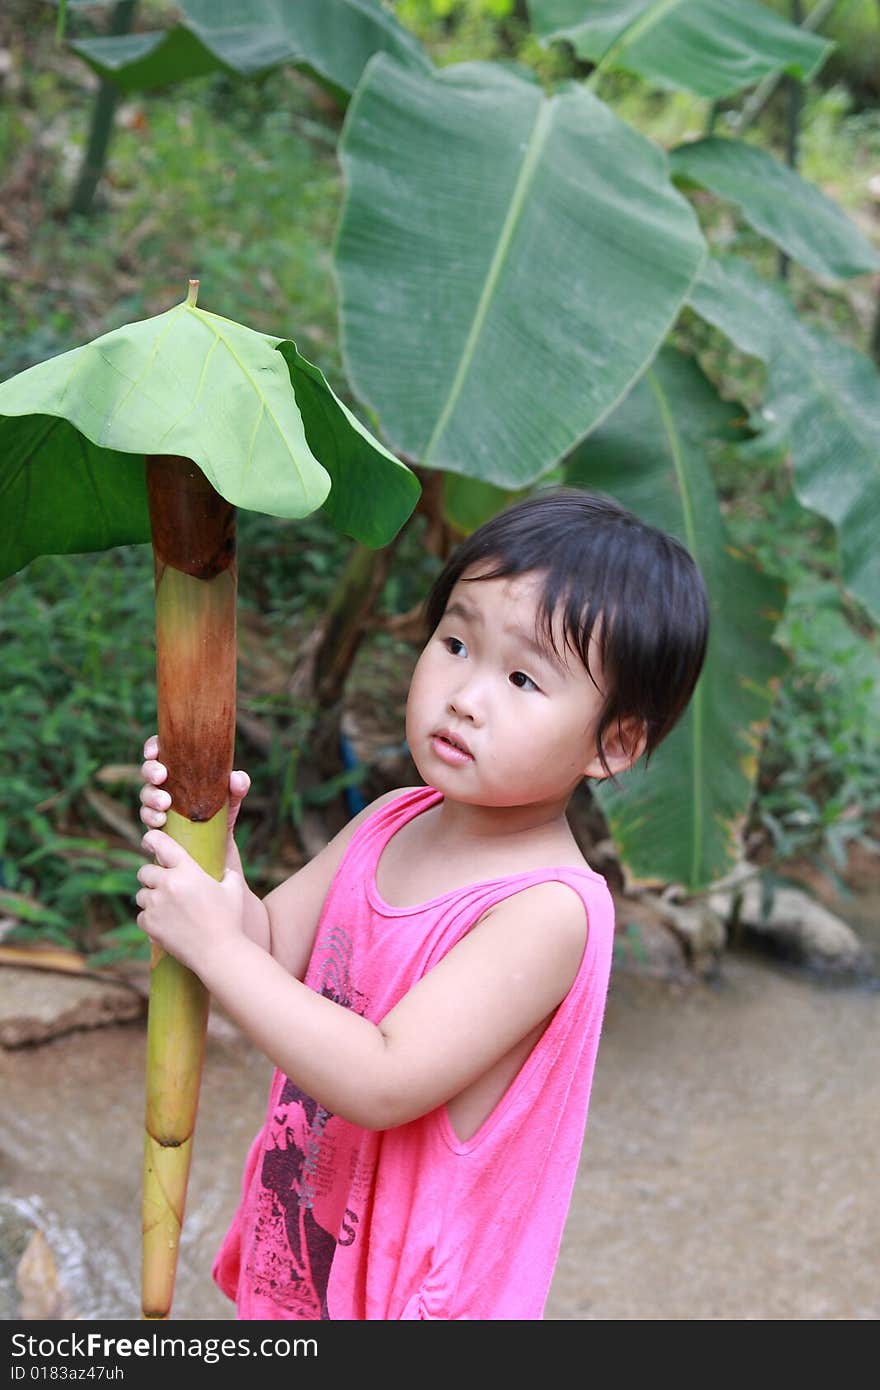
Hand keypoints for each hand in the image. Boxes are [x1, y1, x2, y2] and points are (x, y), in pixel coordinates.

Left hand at [135, 829, 243, 972]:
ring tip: (166, 907)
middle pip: (144, 871)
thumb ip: (227, 874)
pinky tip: (165, 923)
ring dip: (150, 898)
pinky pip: (141, 916)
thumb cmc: (229, 920)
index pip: (162, 844)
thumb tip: (225, 870)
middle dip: (152, 876)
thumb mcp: (234, 889)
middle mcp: (168, 884)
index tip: (148, 841)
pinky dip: (150, 919)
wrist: (219, 953)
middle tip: (163, 885)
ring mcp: (156, 905)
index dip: (151, 839)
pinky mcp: (149, 924)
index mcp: (187, 871)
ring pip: (141, 895)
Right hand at [139, 734, 249, 870]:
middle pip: (148, 771)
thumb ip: (238, 787)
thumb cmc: (221, 816)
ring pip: (145, 796)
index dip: (153, 747)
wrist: (218, 851)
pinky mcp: (156, 828)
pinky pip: (146, 820)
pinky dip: (151, 818)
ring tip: (164, 804)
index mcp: (180, 771)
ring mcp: (158, 807)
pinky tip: (161, 821)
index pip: (161, 752)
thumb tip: (236, 778)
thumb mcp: (232, 800)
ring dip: (151, 797)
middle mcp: (166, 786)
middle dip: (150, 771)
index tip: (154, 752)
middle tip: (161, 776)